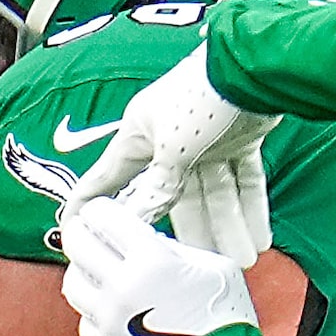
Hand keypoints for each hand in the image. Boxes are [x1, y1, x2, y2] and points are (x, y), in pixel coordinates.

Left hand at [58, 197, 268, 335]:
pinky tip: (110, 309)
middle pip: (77, 244)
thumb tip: (149, 242)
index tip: (102, 211)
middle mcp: (121, 287)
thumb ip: (176, 249)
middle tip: (87, 231)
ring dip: (82, 270)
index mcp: (150, 260)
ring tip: (97, 270)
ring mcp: (108, 320)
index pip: (104, 217)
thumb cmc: (225, 324)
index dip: (100, 210)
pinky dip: (93, 310)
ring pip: (72, 282)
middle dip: (80, 231)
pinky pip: (85, 320)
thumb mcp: (215, 268)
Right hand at [65, 45, 276, 265]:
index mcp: (140, 134)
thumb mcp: (171, 149)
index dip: (90, 204)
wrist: (249, 68)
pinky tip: (260, 235)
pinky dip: (251, 206)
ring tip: (241, 259)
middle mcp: (170, 138)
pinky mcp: (238, 137)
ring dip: (228, 225)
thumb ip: (159, 185)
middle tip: (194, 267)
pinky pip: (243, 178)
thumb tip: (144, 213)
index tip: (75, 230)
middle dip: (191, 232)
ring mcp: (206, 138)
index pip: (108, 177)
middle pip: (175, 195)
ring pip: (214, 191)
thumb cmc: (198, 96)